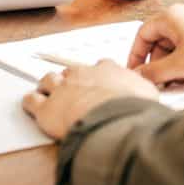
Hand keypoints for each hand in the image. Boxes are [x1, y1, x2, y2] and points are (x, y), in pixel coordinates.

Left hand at [22, 60, 158, 139]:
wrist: (110, 118)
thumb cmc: (130, 107)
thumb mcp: (148, 94)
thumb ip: (146, 91)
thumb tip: (152, 96)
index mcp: (107, 70)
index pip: (100, 66)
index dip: (97, 75)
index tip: (98, 81)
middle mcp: (82, 74)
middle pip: (71, 71)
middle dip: (70, 79)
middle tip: (72, 88)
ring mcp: (62, 89)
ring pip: (48, 80)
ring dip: (48, 86)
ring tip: (48, 91)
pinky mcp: (46, 108)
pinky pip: (31, 100)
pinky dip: (30, 102)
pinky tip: (31, 104)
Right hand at [128, 4, 183, 86]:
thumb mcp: (180, 66)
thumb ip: (154, 72)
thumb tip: (139, 75)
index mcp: (174, 15)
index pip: (143, 32)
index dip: (136, 55)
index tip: (135, 72)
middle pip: (161, 40)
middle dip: (158, 63)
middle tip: (158, 83)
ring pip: (178, 46)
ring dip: (174, 66)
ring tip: (178, 84)